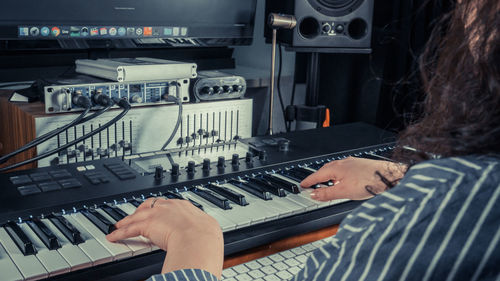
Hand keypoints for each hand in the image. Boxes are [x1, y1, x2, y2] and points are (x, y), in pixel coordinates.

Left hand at [106, 198, 223, 277]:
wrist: (199, 238)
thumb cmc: (206, 237)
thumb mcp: (206, 231)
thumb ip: (202, 233)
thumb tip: (207, 242)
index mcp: (185, 207)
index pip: (169, 204)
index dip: (161, 208)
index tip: (158, 211)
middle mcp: (170, 206)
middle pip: (150, 205)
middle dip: (141, 210)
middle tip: (136, 214)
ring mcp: (157, 214)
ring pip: (137, 216)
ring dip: (127, 221)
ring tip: (119, 225)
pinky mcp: (147, 224)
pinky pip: (129, 229)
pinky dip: (120, 233)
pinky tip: (113, 236)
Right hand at [301, 157, 405, 200]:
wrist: (388, 176)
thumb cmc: (369, 181)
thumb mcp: (344, 192)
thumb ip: (327, 194)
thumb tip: (314, 194)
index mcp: (335, 168)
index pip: (316, 175)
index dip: (308, 182)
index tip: (302, 186)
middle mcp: (343, 163)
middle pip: (324, 171)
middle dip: (317, 179)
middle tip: (311, 186)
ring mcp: (352, 163)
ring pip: (335, 170)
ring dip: (328, 178)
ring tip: (326, 186)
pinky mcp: (360, 166)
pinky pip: (343, 170)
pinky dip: (338, 177)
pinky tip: (343, 182)